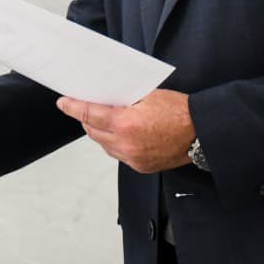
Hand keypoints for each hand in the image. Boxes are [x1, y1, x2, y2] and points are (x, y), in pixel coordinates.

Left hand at [56, 90, 195, 173]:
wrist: (200, 133)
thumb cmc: (179, 112)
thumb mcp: (147, 96)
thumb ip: (123, 100)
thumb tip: (105, 99)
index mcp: (125, 124)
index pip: (89, 114)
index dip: (73, 108)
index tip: (63, 103)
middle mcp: (126, 144)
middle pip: (93, 132)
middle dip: (87, 119)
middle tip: (85, 108)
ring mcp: (133, 158)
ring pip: (104, 145)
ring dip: (100, 132)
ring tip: (105, 120)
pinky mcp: (140, 167)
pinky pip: (118, 154)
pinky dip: (115, 144)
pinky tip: (121, 134)